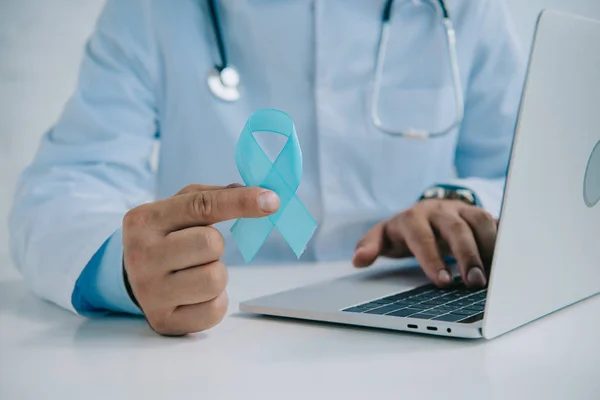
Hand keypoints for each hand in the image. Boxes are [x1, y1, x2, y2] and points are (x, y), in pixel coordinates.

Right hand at [122, 183, 279, 335]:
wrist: (132, 277)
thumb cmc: (167, 236)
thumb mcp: (179, 208)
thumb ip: (214, 196)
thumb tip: (262, 196)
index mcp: (144, 220)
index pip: (200, 206)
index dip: (240, 202)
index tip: (271, 201)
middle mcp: (141, 255)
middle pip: (211, 244)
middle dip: (216, 245)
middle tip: (200, 250)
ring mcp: (149, 292)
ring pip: (215, 279)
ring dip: (217, 273)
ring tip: (196, 272)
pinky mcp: (163, 321)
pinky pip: (214, 310)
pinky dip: (215, 301)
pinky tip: (196, 295)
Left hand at [352, 199, 496, 288]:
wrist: (423, 212)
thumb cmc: (403, 231)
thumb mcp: (383, 237)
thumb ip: (370, 246)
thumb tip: (357, 260)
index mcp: (412, 217)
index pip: (421, 236)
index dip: (431, 258)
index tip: (442, 282)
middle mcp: (438, 210)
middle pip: (455, 229)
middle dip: (466, 255)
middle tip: (474, 283)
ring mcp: (461, 209)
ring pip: (479, 221)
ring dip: (490, 248)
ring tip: (496, 276)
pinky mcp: (479, 213)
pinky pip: (497, 221)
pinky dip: (505, 239)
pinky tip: (511, 260)